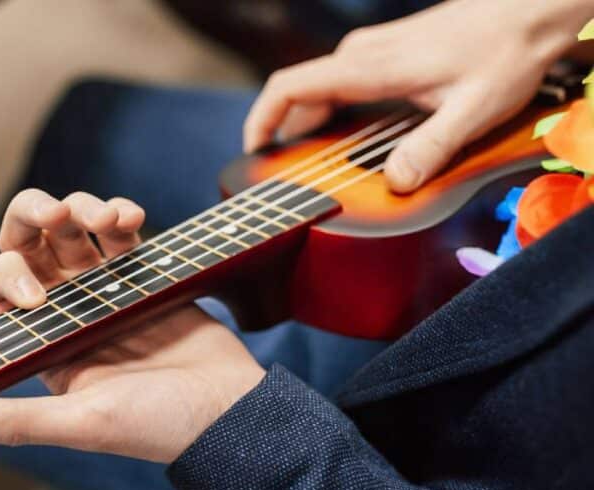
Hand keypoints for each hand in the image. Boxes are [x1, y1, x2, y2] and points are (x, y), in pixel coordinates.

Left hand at [0, 189, 263, 462]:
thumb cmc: (156, 427)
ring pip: (70, 228)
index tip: (37, 296)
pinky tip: (130, 216)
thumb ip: (10, 421)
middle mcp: (63, 313)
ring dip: (79, 207)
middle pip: (26, 245)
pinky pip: (118, 230)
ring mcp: (102, 289)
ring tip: (107, 218)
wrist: (229, 412)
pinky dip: (118, 212)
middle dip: (31, 217)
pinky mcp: (140, 273)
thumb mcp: (78, 422)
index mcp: (39, 346)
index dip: (5, 279)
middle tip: (54, 214)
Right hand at [243, 0, 591, 192]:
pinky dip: (329, 114)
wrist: (528, 10)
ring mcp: (371, 52)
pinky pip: (338, 85)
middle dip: (283, 135)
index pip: (288, 88)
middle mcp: (360, 55)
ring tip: (310, 165)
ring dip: (308, 126)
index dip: (260, 121)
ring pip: (318, 90)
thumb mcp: (474, 109)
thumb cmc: (504, 52)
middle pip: (298, 95)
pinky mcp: (384, 54)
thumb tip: (396, 182)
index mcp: (368, 68)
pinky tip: (346, 141)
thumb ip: (432, 147)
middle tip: (283, 176)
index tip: (251, 153)